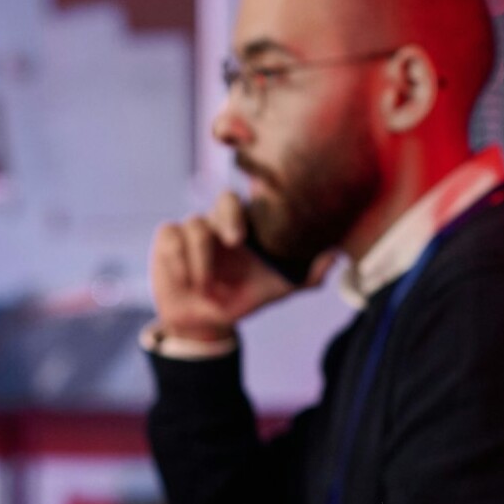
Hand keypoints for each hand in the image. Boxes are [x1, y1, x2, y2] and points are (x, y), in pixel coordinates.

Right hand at [148, 191, 329, 340]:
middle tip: (236, 240)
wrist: (209, 323)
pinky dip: (178, 259)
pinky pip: (169, 236)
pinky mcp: (168, 240)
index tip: (266, 183)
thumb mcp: (279, 288)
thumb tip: (335, 257)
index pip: (255, 194)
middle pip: (224, 200)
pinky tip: (187, 280)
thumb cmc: (246, 297)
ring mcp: (194, 228)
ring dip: (202, 260)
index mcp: (251, 224)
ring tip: (206, 287)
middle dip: (228, 216)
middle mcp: (223, 221)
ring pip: (195, 225)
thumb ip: (308, 274)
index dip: (258, 181)